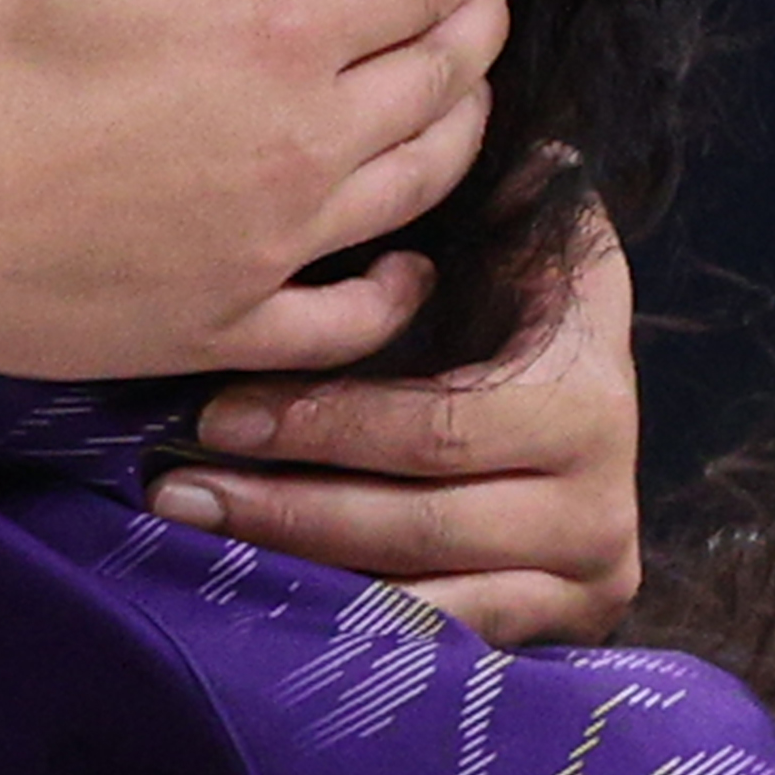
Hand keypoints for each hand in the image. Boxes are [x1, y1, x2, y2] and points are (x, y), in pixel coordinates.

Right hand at [0, 0, 508, 383]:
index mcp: (276, 37)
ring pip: (418, 187)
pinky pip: (347, 322)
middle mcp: (299, 152)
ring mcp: (266, 255)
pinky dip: (397, 288)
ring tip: (455, 86)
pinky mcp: (218, 328)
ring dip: (460, 126)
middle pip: (445, 77)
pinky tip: (406, 263)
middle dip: (478, 15)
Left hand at [155, 194, 645, 643]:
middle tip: (175, 485)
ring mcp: (584, 567)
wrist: (579, 402)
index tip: (215, 413)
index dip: (324, 426)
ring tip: (192, 535)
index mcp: (583, 387)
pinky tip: (265, 604)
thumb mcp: (511, 241)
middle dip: (285, 506)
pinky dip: (353, 631)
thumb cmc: (508, 300)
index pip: (437, 426)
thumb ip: (496, 198)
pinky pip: (446, 643)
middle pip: (418, 519)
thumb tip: (504, 132)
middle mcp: (600, 490)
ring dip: (297, 570)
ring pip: (422, 593)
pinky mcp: (562, 627)